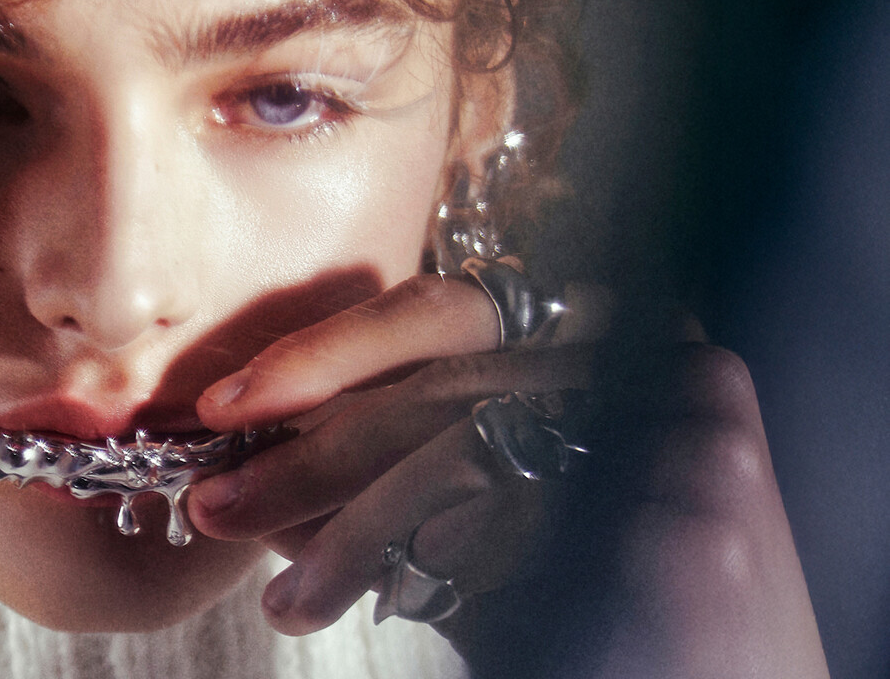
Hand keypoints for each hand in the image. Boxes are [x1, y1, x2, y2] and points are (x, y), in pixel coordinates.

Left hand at [189, 277, 827, 678]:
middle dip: (309, 454)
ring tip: (293, 602)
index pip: (437, 310)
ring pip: (465, 450)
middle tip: (217, 508)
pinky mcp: (702, 500)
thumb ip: (384, 479)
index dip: (323, 350)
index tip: (225, 409)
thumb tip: (251, 463)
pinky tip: (399, 601)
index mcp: (589, 335)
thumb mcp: (467, 522)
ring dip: (357, 531)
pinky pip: (527, 517)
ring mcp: (681, 421)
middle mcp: (645, 355)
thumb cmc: (585, 607)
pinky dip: (446, 562)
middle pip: (439, 382)